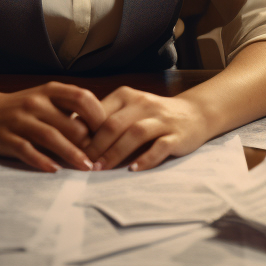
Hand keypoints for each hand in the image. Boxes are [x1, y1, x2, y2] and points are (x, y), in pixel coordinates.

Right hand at [0, 82, 106, 172]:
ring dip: (71, 154)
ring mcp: (20, 120)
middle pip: (70, 121)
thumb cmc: (21, 109)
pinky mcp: (6, 137)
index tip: (110, 134)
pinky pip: (27, 150)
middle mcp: (36, 102)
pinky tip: (55, 170)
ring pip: (51, 137)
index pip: (82, 97)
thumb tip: (103, 129)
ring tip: (87, 168)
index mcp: (49, 91)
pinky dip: (42, 161)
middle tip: (103, 159)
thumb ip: (69, 109)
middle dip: (89, 142)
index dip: (99, 115)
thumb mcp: (45, 100)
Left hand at [84, 87, 210, 171]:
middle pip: (114, 124)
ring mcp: (161, 119)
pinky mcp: (177, 135)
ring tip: (101, 169)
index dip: (84, 132)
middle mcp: (143, 104)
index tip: (72, 149)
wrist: (194, 113)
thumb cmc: (152, 115)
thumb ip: (105, 117)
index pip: (99, 112)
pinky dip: (145, 159)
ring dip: (115, 153)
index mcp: (126, 96)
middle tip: (83, 164)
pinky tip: (133, 170)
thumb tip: (71, 131)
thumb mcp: (128, 109)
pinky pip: (160, 146)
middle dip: (96, 146)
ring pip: (134, 134)